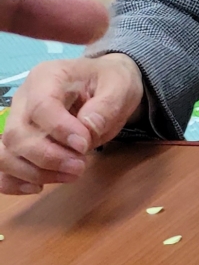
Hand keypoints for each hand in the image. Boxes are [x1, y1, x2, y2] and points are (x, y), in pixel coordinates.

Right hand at [0, 53, 143, 193]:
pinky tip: (39, 186)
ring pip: (5, 153)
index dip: (60, 130)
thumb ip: (106, 106)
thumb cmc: (110, 82)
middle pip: (16, 135)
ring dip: (34, 172)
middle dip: (47, 157)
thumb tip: (87, 129)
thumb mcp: (120, 86)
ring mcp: (16, 121)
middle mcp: (23, 99)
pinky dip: (14, 182)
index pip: (41, 107)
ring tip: (71, 175)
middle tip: (80, 166)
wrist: (105, 85)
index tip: (84, 145)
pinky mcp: (17, 142)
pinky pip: (2, 167)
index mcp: (47, 77)